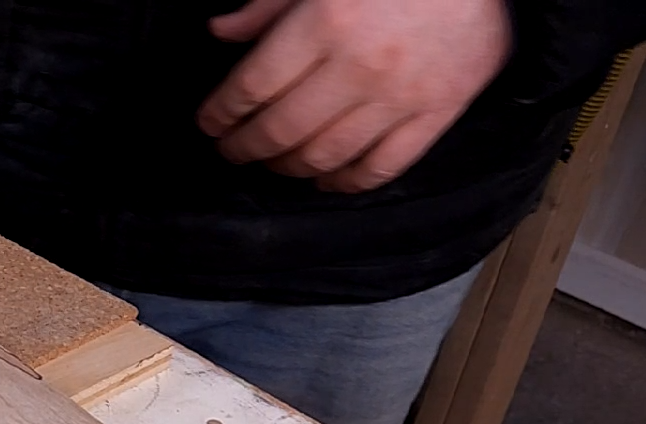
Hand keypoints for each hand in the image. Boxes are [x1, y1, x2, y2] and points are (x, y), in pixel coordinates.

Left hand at [197, 0, 512, 192]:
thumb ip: (271, 4)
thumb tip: (221, 31)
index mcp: (326, 22)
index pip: (252, 85)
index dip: (222, 111)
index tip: (210, 123)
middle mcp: (359, 66)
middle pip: (280, 129)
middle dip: (245, 147)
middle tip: (231, 149)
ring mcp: (399, 97)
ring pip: (323, 156)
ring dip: (287, 168)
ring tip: (272, 162)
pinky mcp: (436, 114)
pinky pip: (380, 167)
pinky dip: (345, 183)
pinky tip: (325, 181)